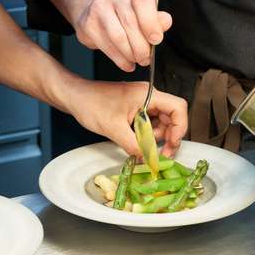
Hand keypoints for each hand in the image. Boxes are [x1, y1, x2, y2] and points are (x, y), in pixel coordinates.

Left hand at [67, 80, 187, 156]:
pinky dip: (146, 136)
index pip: (178, 108)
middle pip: (171, 118)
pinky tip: (137, 143)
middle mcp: (148, 97)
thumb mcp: (114, 128)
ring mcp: (141, 103)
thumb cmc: (91, 104)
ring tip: (143, 148)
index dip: (180, 128)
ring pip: (160, 123)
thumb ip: (133, 145)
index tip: (171, 144)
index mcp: (147, 94)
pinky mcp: (134, 109)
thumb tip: (148, 159)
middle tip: (161, 155)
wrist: (75, 97)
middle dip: (168, 137)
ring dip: (155, 138)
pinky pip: (148, 124)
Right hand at [74, 0, 171, 71]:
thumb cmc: (126, 13)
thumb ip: (156, 18)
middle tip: (146, 58)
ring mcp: (99, 7)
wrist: (96, 11)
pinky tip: (126, 63)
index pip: (143, 1)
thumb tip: (165, 22)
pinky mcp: (88, 24)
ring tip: (136, 61)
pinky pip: (106, 46)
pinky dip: (119, 59)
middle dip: (141, 46)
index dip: (151, 22)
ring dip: (130, 54)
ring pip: (118, 37)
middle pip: (130, 23)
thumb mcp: (145, 12)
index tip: (156, 40)